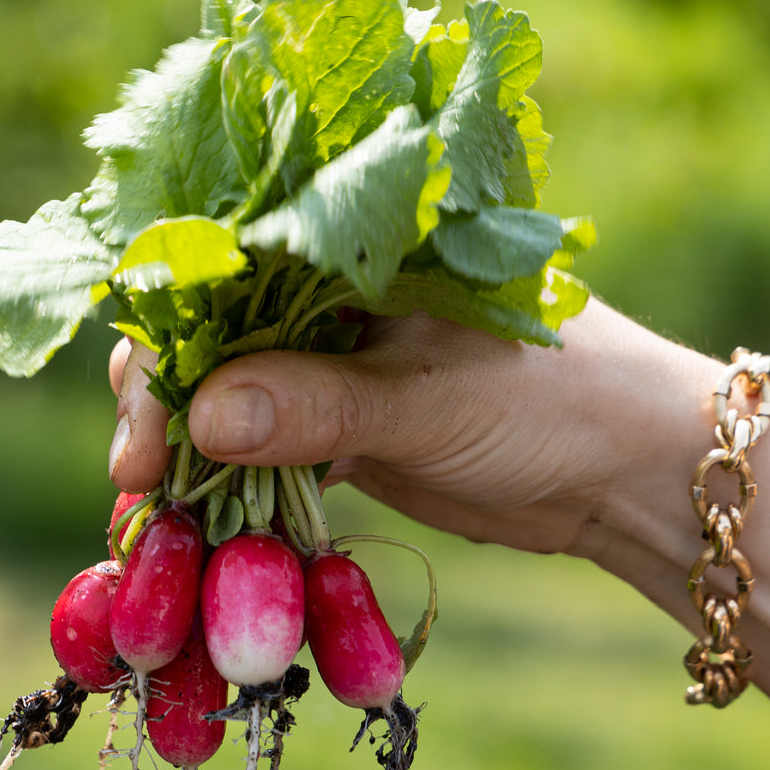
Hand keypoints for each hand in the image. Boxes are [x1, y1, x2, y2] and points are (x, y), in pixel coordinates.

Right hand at [107, 298, 643, 555]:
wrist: (628, 471)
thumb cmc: (555, 399)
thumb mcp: (431, 397)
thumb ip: (319, 404)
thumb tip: (201, 418)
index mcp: (351, 246)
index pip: (222, 272)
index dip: (168, 342)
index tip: (146, 427)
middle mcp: (330, 297)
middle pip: (211, 340)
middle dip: (166, 407)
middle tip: (141, 481)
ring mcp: (335, 365)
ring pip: (232, 400)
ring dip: (193, 454)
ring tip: (158, 517)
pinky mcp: (345, 428)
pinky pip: (268, 453)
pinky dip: (235, 487)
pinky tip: (202, 523)